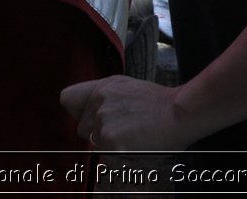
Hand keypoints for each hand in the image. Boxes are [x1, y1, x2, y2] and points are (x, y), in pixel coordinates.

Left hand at [60, 76, 200, 150]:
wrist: (179, 113)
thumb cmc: (159, 103)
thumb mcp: (128, 87)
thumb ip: (106, 97)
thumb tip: (92, 113)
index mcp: (102, 88)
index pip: (67, 99)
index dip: (77, 112)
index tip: (90, 118)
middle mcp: (98, 103)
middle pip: (82, 130)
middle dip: (98, 135)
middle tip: (125, 131)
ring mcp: (103, 123)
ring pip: (96, 146)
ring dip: (111, 146)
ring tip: (134, 137)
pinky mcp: (110, 142)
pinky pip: (107, 158)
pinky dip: (120, 157)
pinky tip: (136, 145)